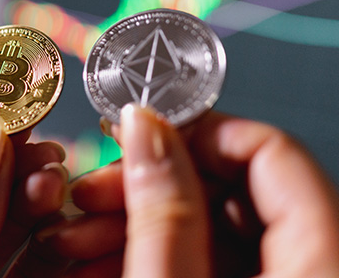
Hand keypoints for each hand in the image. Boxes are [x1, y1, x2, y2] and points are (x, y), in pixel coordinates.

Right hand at [40, 104, 338, 276]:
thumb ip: (163, 211)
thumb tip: (144, 125)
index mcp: (323, 261)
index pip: (271, 150)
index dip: (194, 131)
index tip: (131, 137)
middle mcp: (316, 266)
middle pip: (235, 187)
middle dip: (147, 186)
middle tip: (87, 198)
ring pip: (214, 227)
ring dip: (138, 225)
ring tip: (74, 242)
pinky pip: (210, 261)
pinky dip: (156, 255)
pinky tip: (100, 264)